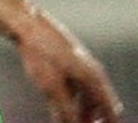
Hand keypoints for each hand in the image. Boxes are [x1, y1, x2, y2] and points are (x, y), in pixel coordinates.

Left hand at [12, 6, 122, 122]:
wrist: (27, 25)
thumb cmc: (41, 53)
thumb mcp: (52, 87)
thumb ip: (65, 110)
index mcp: (93, 77)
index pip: (109, 107)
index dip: (109, 122)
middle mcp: (91, 70)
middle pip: (99, 102)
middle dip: (93, 118)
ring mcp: (81, 64)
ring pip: (87, 94)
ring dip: (82, 111)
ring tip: (71, 121)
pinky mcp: (69, 61)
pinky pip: (77, 86)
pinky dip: (73, 100)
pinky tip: (60, 107)